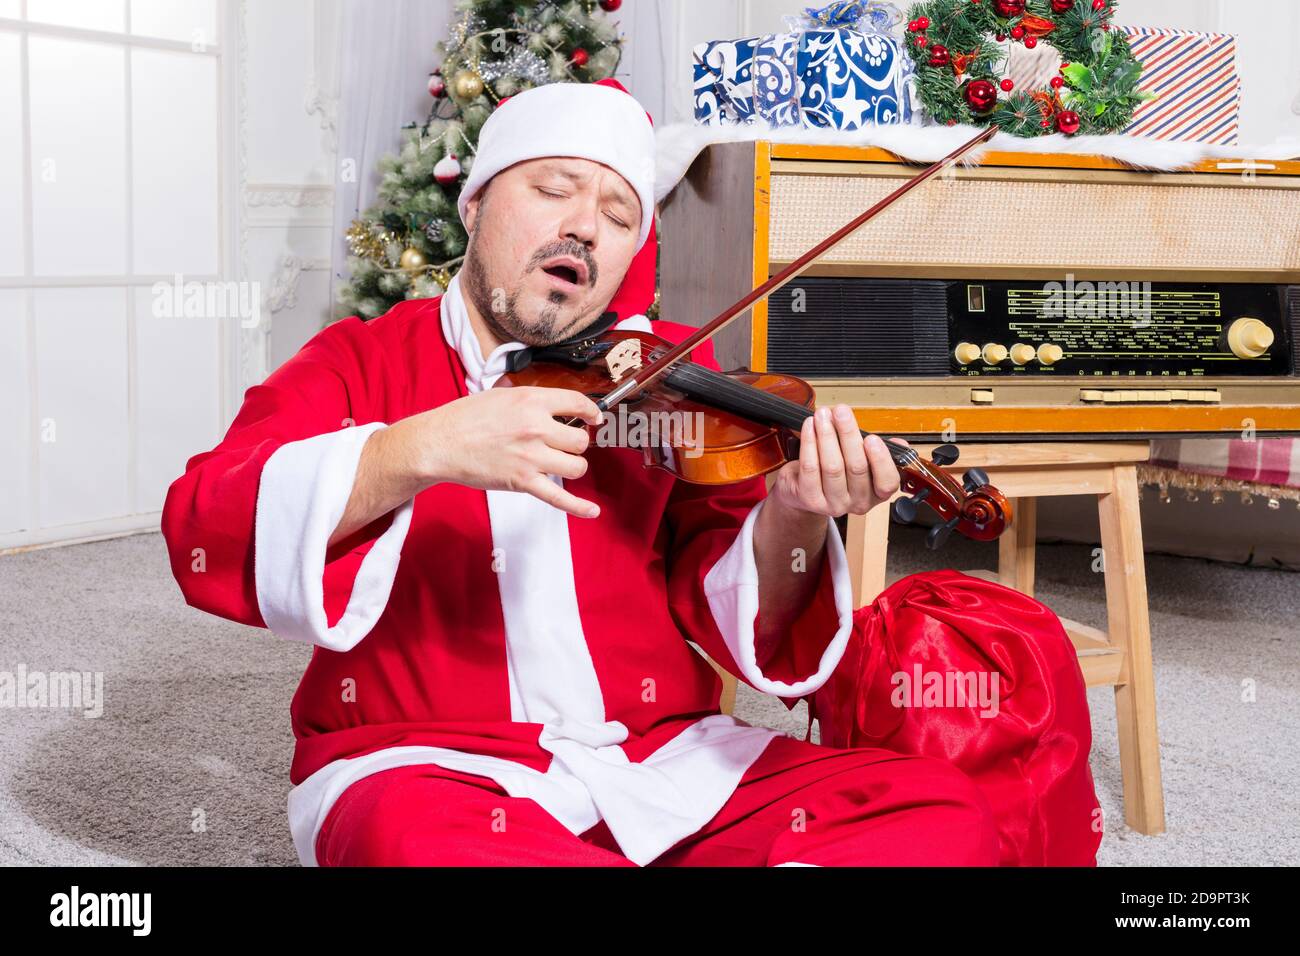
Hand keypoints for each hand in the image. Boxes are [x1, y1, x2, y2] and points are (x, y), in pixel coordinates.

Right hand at [409, 386, 603, 517]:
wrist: (440, 443)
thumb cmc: (465, 418)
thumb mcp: (502, 395)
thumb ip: (531, 401)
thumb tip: (553, 407)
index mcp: (532, 402)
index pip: (578, 404)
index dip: (591, 412)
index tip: (594, 418)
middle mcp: (536, 428)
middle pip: (580, 440)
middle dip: (576, 443)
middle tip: (565, 444)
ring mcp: (531, 457)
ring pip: (577, 466)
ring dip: (573, 466)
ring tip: (561, 463)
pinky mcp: (523, 482)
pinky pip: (560, 498)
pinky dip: (579, 507)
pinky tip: (592, 511)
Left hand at [767, 404, 902, 517]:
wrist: (806, 491)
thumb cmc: (841, 470)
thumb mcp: (866, 462)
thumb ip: (881, 452)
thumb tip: (898, 443)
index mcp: (877, 493)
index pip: (887, 482)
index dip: (880, 460)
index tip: (872, 438)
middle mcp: (858, 502)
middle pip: (856, 467)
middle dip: (848, 434)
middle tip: (841, 411)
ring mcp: (833, 503)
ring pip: (832, 466)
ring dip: (826, 435)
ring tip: (823, 415)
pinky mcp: (810, 499)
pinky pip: (810, 468)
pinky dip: (809, 443)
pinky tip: (810, 427)